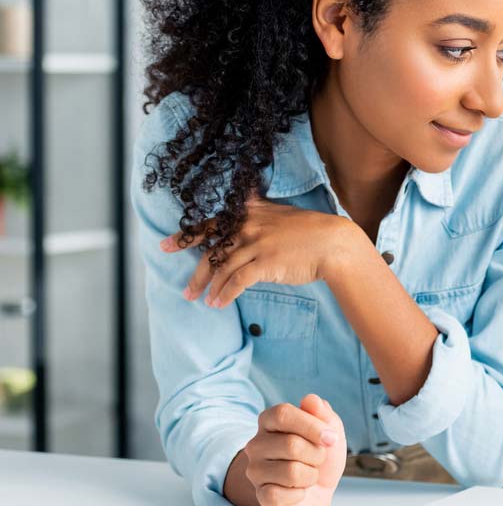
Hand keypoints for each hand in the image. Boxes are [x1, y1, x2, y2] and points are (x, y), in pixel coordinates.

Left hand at [161, 195, 365, 307]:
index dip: (186, 235)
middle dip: (195, 272)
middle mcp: (248, 226)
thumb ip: (260, 209)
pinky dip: (225, 295)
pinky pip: (237, 282)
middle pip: (211, 250)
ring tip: (203, 302)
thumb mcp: (281, 212)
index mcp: (249, 213)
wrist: (334, 242)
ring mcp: (256, 244)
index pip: (211, 224)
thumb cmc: (310, 230)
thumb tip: (248, 201)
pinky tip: (219, 304)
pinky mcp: (265, 263)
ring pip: (222, 269)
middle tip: (185, 290)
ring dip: (210, 288)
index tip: (166, 245)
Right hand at [241, 394, 346, 505]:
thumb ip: (323, 414)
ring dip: (311, 475)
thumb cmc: (322, 456)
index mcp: (270, 420)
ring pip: (291, 472)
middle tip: (318, 459)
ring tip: (308, 475)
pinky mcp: (261, 496)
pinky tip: (298, 491)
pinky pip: (281, 494)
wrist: (320, 491)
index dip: (311, 426)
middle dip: (317, 454)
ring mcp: (255, 470)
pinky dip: (300, 494)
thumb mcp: (331, 431)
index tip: (331, 438)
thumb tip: (311, 400)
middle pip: (291, 445)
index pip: (283, 414)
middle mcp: (256, 444)